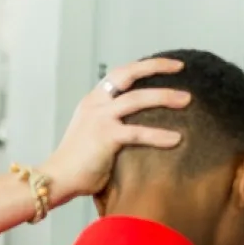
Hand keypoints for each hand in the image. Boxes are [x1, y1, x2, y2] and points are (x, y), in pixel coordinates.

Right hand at [39, 57, 191, 203]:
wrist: (57, 179)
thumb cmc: (78, 164)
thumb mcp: (95, 135)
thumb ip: (114, 126)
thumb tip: (143, 129)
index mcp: (92, 101)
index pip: (120, 74)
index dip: (143, 66)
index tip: (166, 66)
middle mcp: (95, 103)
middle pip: (127, 74)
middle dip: (155, 66)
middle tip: (179, 67)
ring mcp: (99, 118)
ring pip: (137, 98)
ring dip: (164, 96)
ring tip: (186, 99)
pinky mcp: (105, 136)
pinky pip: (138, 132)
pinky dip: (159, 135)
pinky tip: (176, 139)